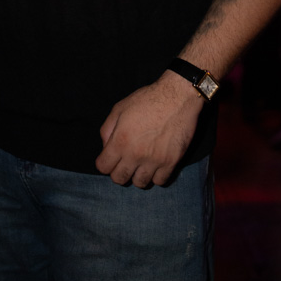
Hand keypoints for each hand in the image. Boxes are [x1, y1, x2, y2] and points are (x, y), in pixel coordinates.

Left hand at [95, 72, 204, 187]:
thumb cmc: (147, 100)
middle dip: (118, 172)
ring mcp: (154, 161)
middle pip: (119, 179)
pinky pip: (160, 181)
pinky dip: (156, 176)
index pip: (103, 167)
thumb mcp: (119, 108)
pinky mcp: (171, 162)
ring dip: (137, 175)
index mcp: (120, 140)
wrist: (176, 97)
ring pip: (140, 183)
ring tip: (141, 163)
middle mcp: (135, 154)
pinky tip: (156, 164)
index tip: (110, 158)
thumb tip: (105, 147)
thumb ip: (107, 129)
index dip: (105, 163)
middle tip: (125, 162)